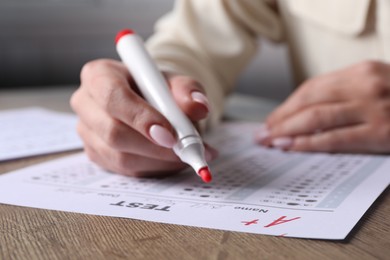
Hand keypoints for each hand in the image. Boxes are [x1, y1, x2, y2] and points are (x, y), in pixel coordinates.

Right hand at [71, 59, 216, 176]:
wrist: (148, 101)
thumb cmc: (156, 89)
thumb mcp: (175, 82)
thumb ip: (188, 91)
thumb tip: (199, 107)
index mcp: (99, 75)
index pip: (113, 97)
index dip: (141, 118)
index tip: (170, 135)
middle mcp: (86, 103)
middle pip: (113, 132)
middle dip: (154, 147)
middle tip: (184, 151)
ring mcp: (87, 132)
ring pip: (120, 157)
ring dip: (158, 161)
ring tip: (185, 155)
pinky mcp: (96, 154)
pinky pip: (124, 170)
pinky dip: (153, 168)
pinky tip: (171, 160)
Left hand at [256, 60, 389, 152]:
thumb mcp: (378, 85)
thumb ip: (346, 92)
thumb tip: (306, 112)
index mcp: (362, 72)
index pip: (312, 87)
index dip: (287, 105)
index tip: (272, 118)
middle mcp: (364, 86)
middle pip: (308, 101)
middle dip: (280, 118)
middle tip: (263, 132)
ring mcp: (372, 108)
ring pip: (316, 118)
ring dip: (287, 130)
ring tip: (270, 140)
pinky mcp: (380, 133)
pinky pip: (335, 138)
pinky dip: (308, 143)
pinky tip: (292, 147)